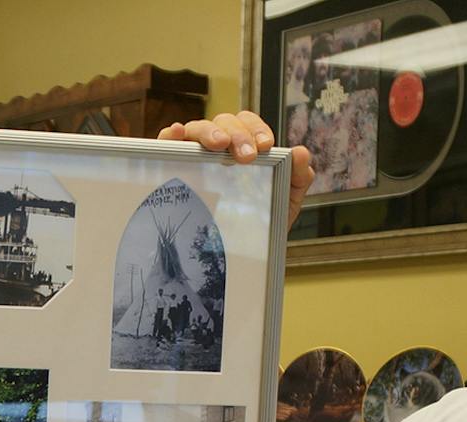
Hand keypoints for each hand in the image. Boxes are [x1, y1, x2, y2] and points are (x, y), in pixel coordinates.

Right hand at [156, 112, 314, 229]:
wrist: (238, 255)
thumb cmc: (257, 222)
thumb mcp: (284, 201)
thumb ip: (298, 177)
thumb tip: (301, 153)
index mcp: (243, 147)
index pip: (247, 124)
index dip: (256, 128)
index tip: (265, 146)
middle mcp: (217, 147)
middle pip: (223, 122)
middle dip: (237, 134)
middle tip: (247, 155)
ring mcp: (193, 156)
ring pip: (196, 129)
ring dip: (208, 132)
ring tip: (219, 145)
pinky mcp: (171, 168)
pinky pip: (165, 145)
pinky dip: (169, 135)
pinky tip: (176, 134)